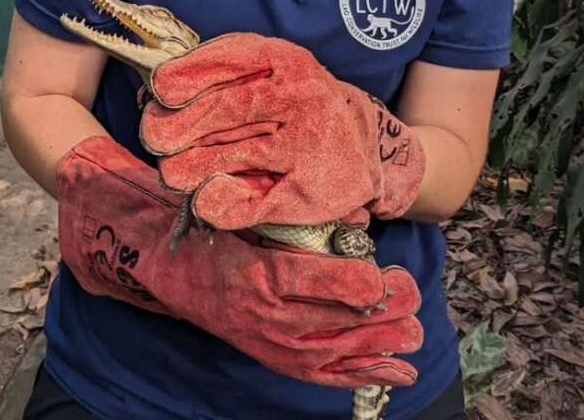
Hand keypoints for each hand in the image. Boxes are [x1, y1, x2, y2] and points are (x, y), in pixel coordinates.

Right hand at [57, 135, 422, 387]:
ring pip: (331, 352)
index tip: (382, 274)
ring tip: (414, 337)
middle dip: (378, 317)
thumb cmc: (212, 229)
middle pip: (330, 323)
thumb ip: (289, 214)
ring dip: (377, 348)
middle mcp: (262, 313)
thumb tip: (347, 208)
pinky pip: (320, 373)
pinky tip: (394, 372)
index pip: (310, 283)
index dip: (352, 283)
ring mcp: (267, 340)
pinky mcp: (270, 353)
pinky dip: (358, 375)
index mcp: (255, 272)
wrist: (169, 267)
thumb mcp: (245, 212)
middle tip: (412, 299)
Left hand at [140, 33, 425, 230]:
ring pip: (238, 155)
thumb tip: (155, 93)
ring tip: (171, 171)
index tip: (160, 90)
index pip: (233, 58)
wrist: (364, 145)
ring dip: (192, 167)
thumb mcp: (271, 74)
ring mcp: (309, 144)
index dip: (190, 73)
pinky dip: (224, 205)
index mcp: (288, 61)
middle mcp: (302, 97)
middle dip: (182, 125)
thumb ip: (222, 77)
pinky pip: (257, 202)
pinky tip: (204, 200)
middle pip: (230, 108)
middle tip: (155, 137)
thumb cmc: (296, 104)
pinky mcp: (310, 191)